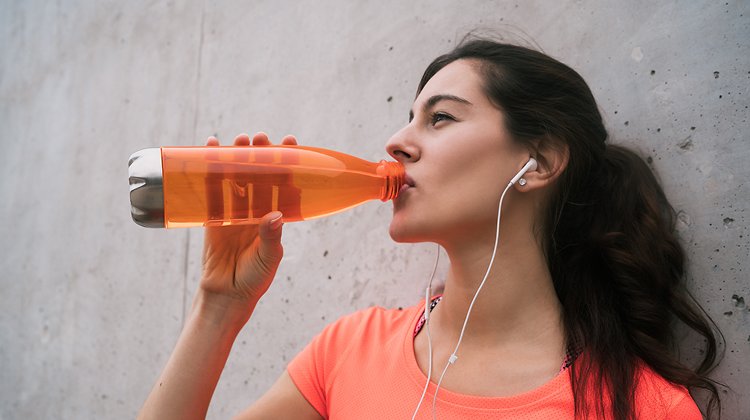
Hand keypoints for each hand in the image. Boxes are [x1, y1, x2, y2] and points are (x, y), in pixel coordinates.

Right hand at [199, 132, 297, 310]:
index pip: (283, 182)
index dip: (287, 162)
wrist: (225, 296)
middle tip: (259, 138)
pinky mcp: (212, 215)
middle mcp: (255, 209)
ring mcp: (233, 210)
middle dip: (260, 154)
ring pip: (235, 177)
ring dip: (236, 156)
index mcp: (274, 216)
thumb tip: (274, 215)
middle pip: (259, 174)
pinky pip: (210, 189)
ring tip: (238, 139)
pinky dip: (208, 169)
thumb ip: (271, 238)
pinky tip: (209, 149)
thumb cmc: (254, 279)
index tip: (290, 142)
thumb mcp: (267, 258)